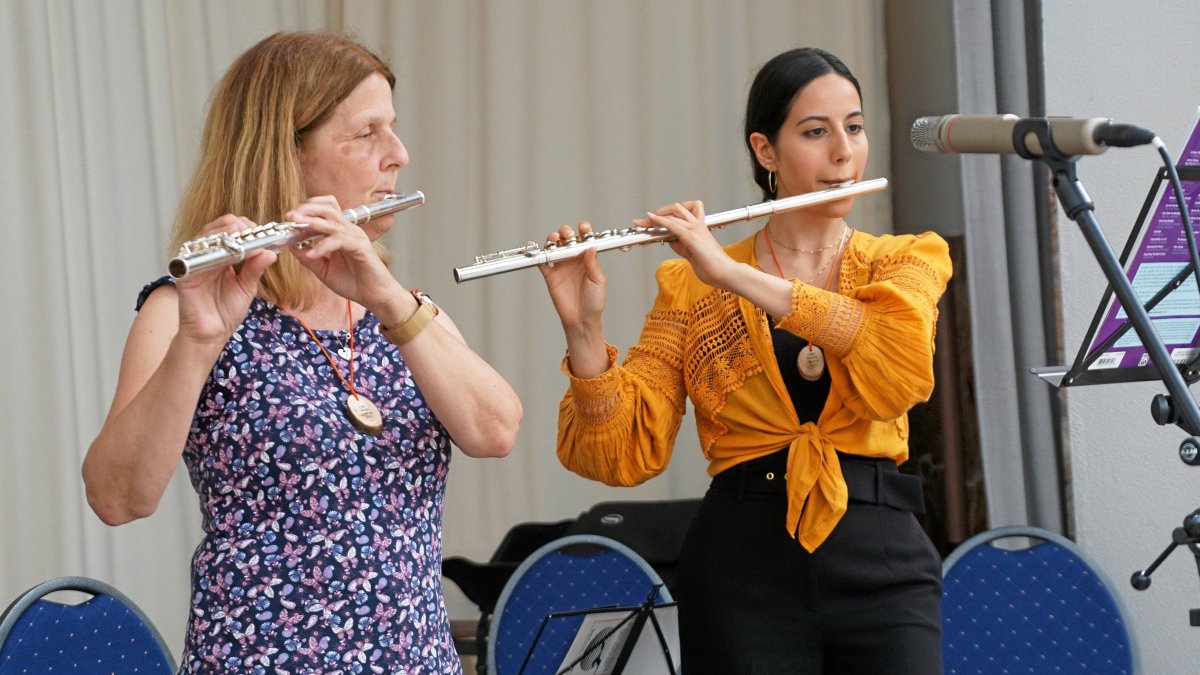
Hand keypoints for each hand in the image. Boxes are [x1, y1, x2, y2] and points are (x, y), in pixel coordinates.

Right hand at [175, 215, 276, 347]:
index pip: (232, 234)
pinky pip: (193, 255)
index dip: (244, 228)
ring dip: (220, 231)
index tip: (259, 229)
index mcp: (224, 259)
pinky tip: (220, 246)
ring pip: (204, 238)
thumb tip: (271, 252)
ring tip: (236, 229)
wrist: (211, 334)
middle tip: (248, 227)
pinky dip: (207, 248)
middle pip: (217, 231)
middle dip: (233, 225)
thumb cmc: (227, 312)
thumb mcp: (246, 287)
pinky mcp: (184, 273)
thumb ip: (255, 269)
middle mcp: (208, 257)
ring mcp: (195, 263)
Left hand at [286, 196, 401, 306]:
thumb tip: (290, 245)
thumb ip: (307, 257)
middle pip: (328, 208)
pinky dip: (323, 246)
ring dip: (312, 223)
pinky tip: (312, 254)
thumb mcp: (323, 269)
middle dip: (307, 210)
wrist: (374, 296)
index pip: (325, 209)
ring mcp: (356, 237)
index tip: (289, 218)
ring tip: (296, 226)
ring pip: (333, 222)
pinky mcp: (361, 248)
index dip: (307, 210)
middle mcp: (349, 231)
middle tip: (290, 216)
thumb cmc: (353, 282)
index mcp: (341, 232)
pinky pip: (339, 240)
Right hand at [538, 221, 606, 334]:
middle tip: (569, 236)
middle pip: (567, 238)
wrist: (581, 319)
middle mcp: (573, 259)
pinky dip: (536, 252)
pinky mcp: (550, 275)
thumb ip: (593, 264)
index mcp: (587, 258)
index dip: (584, 230)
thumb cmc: (594, 301)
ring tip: (556, 239)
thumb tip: (591, 246)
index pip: (584, 239)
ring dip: (553, 238)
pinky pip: (541, 260)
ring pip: (554, 246)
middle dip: (566, 232)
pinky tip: (533, 245)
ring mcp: (561, 266)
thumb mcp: (598, 281)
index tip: (584, 228)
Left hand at [640, 201, 737, 289]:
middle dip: (660, 211)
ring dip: (655, 216)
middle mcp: (698, 225)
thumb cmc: (712, 267)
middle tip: (645, 221)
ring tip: (642, 221)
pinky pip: (672, 224)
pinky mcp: (691, 237)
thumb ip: (681, 246)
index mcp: (700, 228)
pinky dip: (659, 220)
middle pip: (677, 208)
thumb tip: (670, 241)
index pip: (683, 213)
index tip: (652, 219)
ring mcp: (695, 229)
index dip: (667, 214)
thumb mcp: (692, 255)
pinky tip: (651, 218)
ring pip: (673, 213)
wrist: (725, 273)